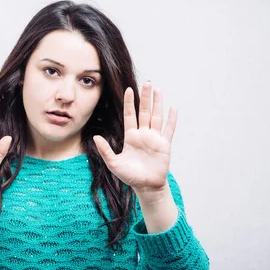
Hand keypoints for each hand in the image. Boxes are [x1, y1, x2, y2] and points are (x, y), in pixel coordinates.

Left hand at [93, 82, 177, 199]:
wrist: (146, 186)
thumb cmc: (130, 176)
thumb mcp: (114, 163)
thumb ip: (105, 150)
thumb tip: (96, 137)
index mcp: (131, 136)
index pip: (130, 115)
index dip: (130, 103)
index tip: (129, 90)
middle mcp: (143, 134)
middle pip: (145, 112)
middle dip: (145, 97)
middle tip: (147, 82)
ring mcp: (154, 138)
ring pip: (157, 117)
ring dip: (158, 103)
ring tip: (158, 89)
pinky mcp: (164, 145)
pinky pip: (169, 130)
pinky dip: (172, 119)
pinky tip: (173, 108)